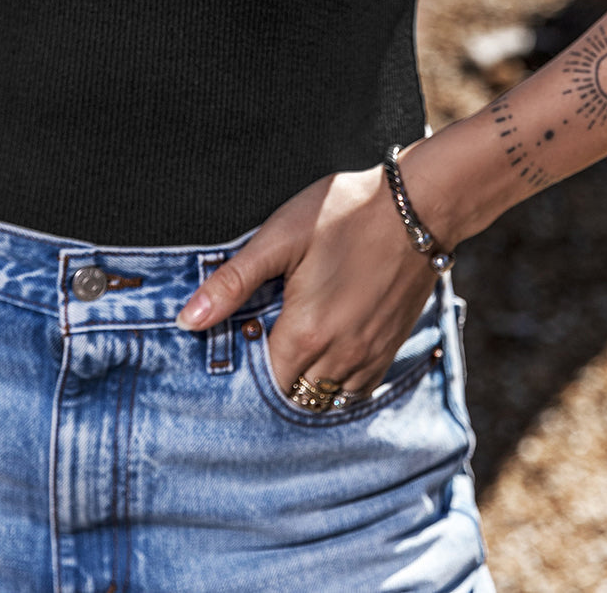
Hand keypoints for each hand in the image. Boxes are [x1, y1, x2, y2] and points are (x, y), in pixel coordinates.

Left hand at [176, 162, 437, 399]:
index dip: (241, 370)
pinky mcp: (389, 350)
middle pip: (292, 397)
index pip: (260, 383)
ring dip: (302, 384)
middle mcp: (340, 357)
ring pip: (324, 399)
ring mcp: (369, 358)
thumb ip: (232, 283)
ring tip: (287, 349)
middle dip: (269, 380)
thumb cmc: (345, 213)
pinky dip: (333, 382)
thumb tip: (187, 321)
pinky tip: (322, 351)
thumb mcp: (279, 238)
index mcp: (306, 333)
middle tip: (258, 344)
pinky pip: (355, 391)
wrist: (418, 206)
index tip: (235, 345)